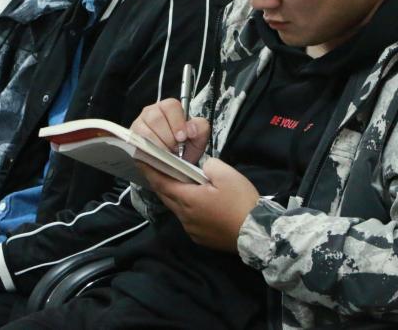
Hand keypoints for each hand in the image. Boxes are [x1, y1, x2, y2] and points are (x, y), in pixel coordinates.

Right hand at [130, 99, 209, 163]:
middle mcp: (152, 113)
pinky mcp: (132, 138)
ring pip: (146, 130)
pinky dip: (149, 150)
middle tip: (175, 149)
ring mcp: (139, 124)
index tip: (182, 137)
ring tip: (167, 154)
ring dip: (159, 145)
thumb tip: (191, 128)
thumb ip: (200, 129)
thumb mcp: (198, 140)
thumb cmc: (184, 150)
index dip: (177, 122)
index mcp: (169, 108)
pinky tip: (157, 156)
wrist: (173, 167)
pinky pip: (138, 141)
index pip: (170, 106)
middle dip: (168, 137)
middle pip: (156, 117)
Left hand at [139, 158, 258, 251]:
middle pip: (166, 196)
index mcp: (187, 198)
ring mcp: (192, 229)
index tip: (140, 159)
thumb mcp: (226, 173)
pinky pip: (188, 219)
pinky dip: (188, 208)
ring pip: (177, 209)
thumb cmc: (240, 202)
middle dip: (161, 181)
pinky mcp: (201, 238)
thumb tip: (202, 168)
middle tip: (159, 167)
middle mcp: (184, 216)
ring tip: (180, 183)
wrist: (257, 233)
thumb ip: (208, 165)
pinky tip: (198, 203)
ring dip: (176, 196)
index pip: (161, 182)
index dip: (149, 170)